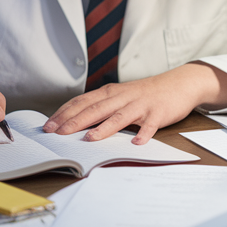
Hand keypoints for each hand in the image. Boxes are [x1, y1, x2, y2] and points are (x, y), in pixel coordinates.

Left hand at [43, 63, 226, 143]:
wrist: (178, 84)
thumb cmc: (145, 94)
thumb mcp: (120, 96)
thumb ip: (101, 106)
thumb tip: (75, 122)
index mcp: (110, 93)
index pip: (82, 102)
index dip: (64, 113)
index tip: (48, 125)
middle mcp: (122, 97)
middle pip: (95, 109)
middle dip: (74, 121)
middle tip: (58, 134)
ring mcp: (140, 105)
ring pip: (119, 116)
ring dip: (104, 128)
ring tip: (90, 139)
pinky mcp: (158, 112)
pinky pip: (150, 125)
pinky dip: (144, 133)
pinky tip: (137, 143)